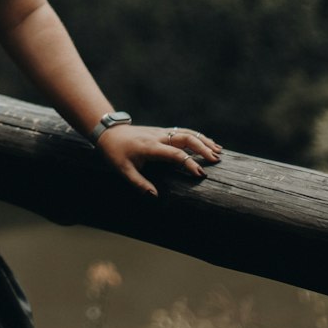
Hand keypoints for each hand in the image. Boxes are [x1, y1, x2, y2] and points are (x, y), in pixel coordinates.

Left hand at [94, 123, 222, 196]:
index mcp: (150, 147)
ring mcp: (161, 132)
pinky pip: (183, 132)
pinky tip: (207, 142)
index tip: (201, 174)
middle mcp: (158, 137)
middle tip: (216, 160)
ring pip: (186, 132)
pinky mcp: (162, 131)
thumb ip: (139, 184)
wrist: (109, 132)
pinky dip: (197, 136)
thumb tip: (155, 196)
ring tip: (218, 151)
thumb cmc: (115, 153)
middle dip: (202, 148)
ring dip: (203, 140)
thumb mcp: (123, 170)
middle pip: (185, 138)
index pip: (175, 154)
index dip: (189, 163)